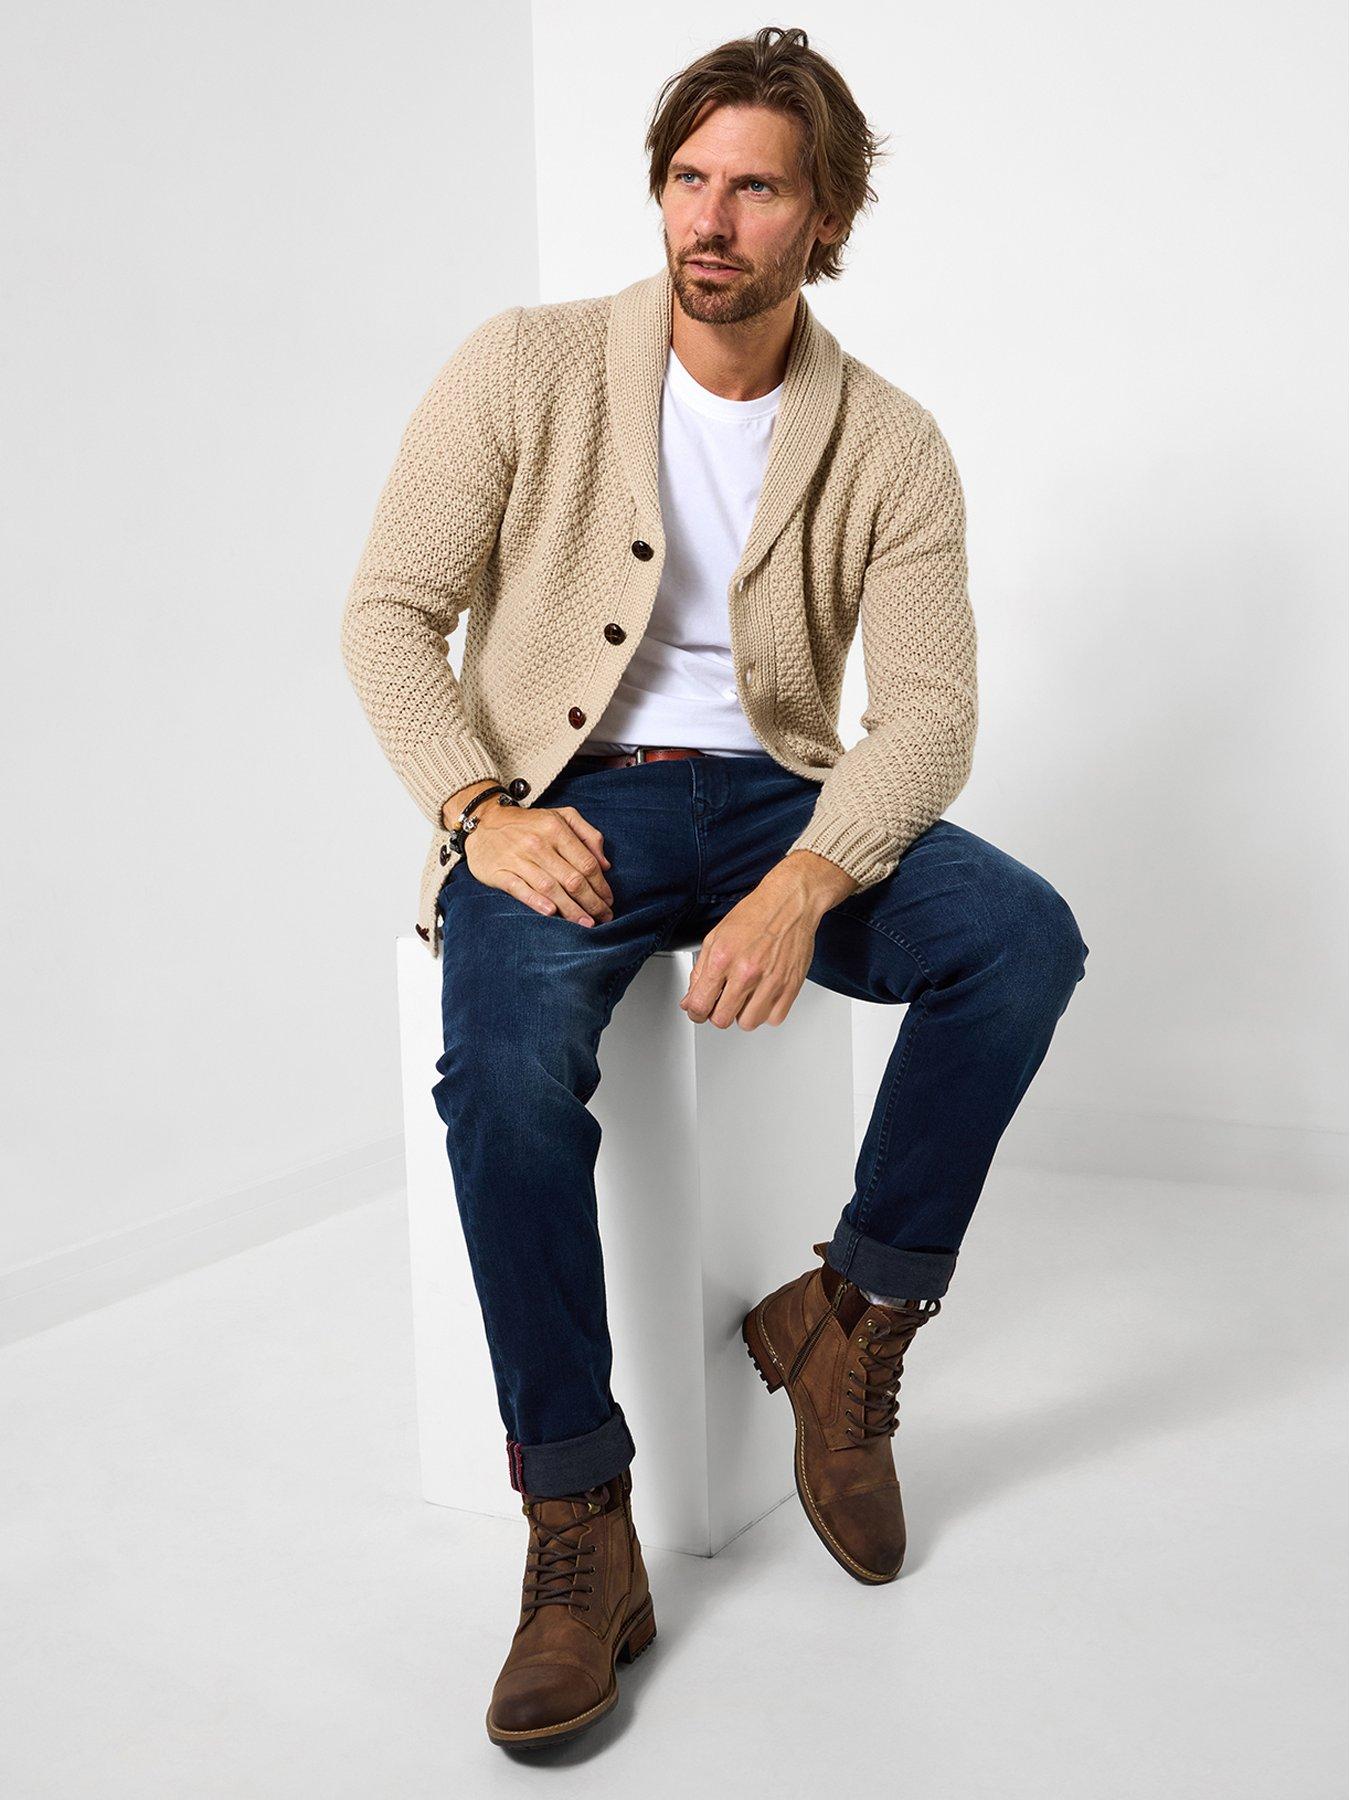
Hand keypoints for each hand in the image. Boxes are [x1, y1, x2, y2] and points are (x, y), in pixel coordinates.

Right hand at [460, 800, 614, 926]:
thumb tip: (605, 864)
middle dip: (592, 902)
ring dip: (571, 909)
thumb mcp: (561, 816)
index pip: (586, 863)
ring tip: (586, 923)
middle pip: (572, 879)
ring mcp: (517, 858)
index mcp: (556, 829)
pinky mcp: (499, 872)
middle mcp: (538, 844)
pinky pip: (520, 889)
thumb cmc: (530, 823)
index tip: (609, 901)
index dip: (601, 886)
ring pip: (550, 888)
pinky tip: (551, 913)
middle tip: (604, 917)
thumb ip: (588, 835)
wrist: (484, 821)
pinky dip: (536, 901)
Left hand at [678, 864, 825, 1030]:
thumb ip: (700, 971)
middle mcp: (746, 973)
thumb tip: (691, 998)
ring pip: (748, 1024)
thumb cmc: (755, 915)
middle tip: (722, 1001)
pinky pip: (774, 1018)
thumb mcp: (716, 937)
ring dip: (743, 1014)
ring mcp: (771, 981)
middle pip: (722, 1020)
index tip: (698, 1010)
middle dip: (718, 1013)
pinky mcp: (791, 986)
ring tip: (745, 996)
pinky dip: (767, 1011)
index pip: (700, 1005)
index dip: (695, 1012)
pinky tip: (763, 995)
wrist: (790, 903)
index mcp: (723, 959)